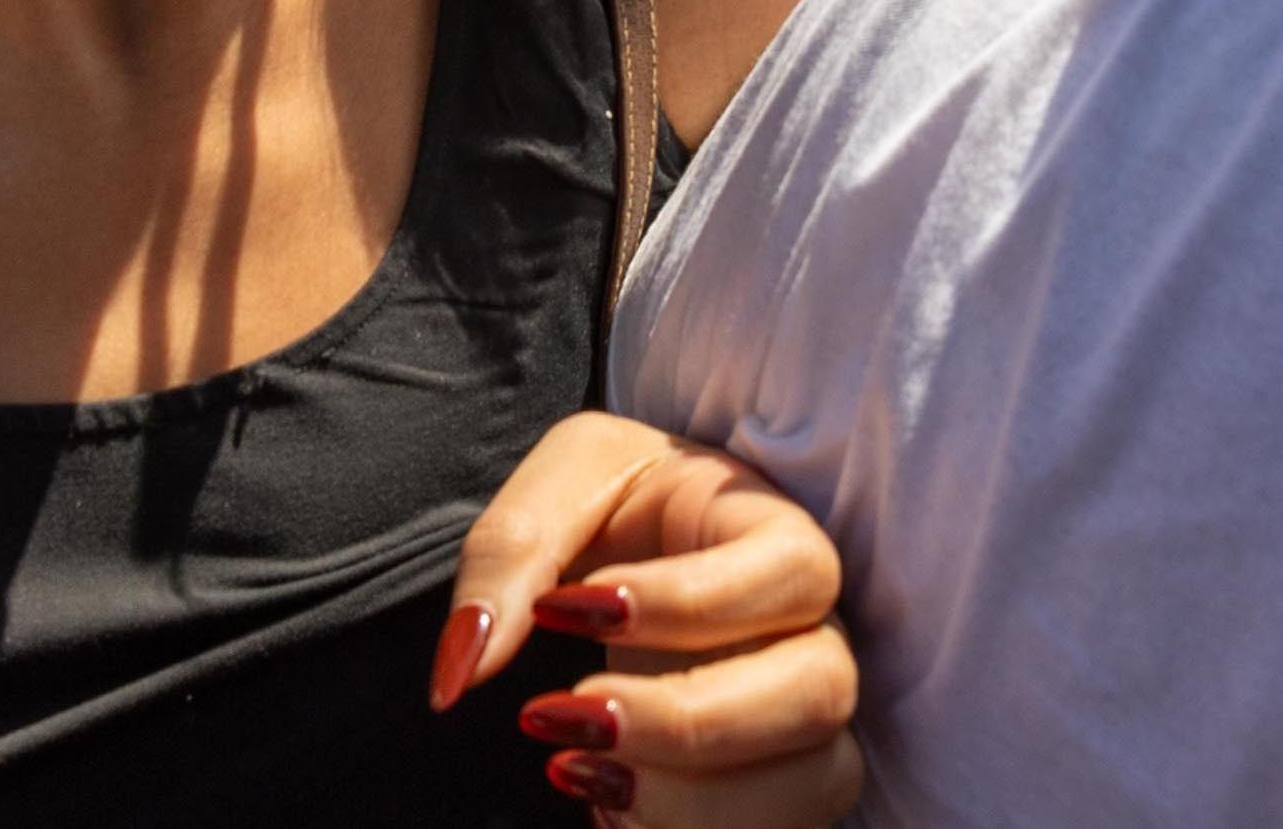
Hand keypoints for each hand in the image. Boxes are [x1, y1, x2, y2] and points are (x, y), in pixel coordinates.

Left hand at [439, 414, 858, 827]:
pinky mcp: (781, 784)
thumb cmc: (618, 505)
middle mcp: (817, 631)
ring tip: (575, 772)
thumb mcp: (562, 485)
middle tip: (568, 715)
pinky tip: (606, 803)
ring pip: (816, 781)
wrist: (639, 556)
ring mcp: (807, 719)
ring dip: (692, 799)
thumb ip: (511, 556)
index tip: (564, 611)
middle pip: (820, 691)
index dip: (685, 604)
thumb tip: (462, 670)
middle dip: (689, 721)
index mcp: (780, 534)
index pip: (789, 571)